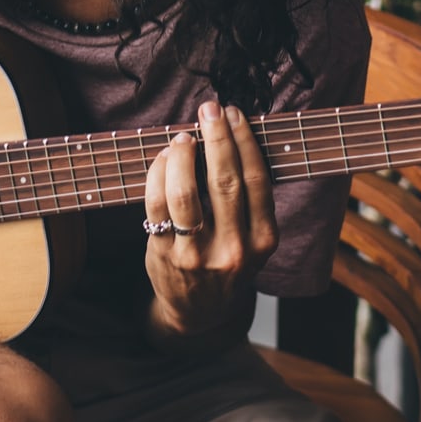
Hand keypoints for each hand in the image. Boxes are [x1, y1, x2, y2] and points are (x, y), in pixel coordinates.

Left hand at [142, 101, 277, 337]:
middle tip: (210, 108)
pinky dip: (158, 175)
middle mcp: (234, 249)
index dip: (245, 142)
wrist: (198, 312)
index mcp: (263, 241)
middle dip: (217, 138)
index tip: (235, 114)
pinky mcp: (165, 255)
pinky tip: (164, 158)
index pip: (257, 181)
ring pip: (187, 194)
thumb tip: (229, 136)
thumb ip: (248, 200)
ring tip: (183, 136)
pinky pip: (157, 206)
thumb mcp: (252, 240)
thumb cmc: (227, 262)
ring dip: (183, 156)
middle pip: (225, 182)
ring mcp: (197, 255)